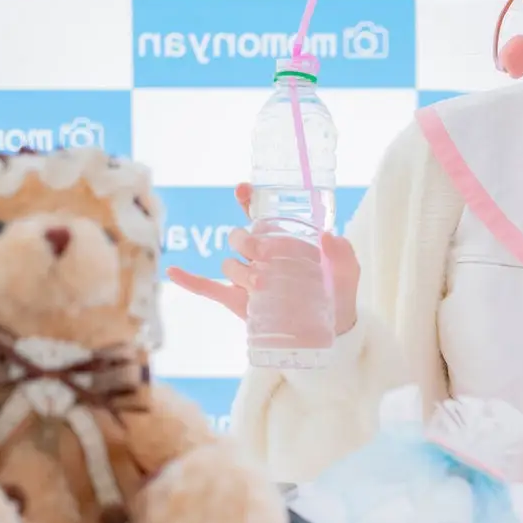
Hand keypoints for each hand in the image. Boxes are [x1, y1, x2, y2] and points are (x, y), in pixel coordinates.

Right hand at [166, 183, 360, 335]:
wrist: (330, 332)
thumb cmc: (338, 296)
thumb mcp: (348, 273)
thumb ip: (343, 254)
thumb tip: (330, 235)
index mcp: (283, 242)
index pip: (260, 215)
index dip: (248, 200)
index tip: (243, 189)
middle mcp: (262, 256)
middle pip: (240, 238)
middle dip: (246, 242)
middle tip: (262, 255)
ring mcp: (247, 278)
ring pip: (229, 264)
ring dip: (239, 270)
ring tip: (261, 284)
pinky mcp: (238, 301)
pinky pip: (209, 289)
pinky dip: (190, 281)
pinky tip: (174, 272)